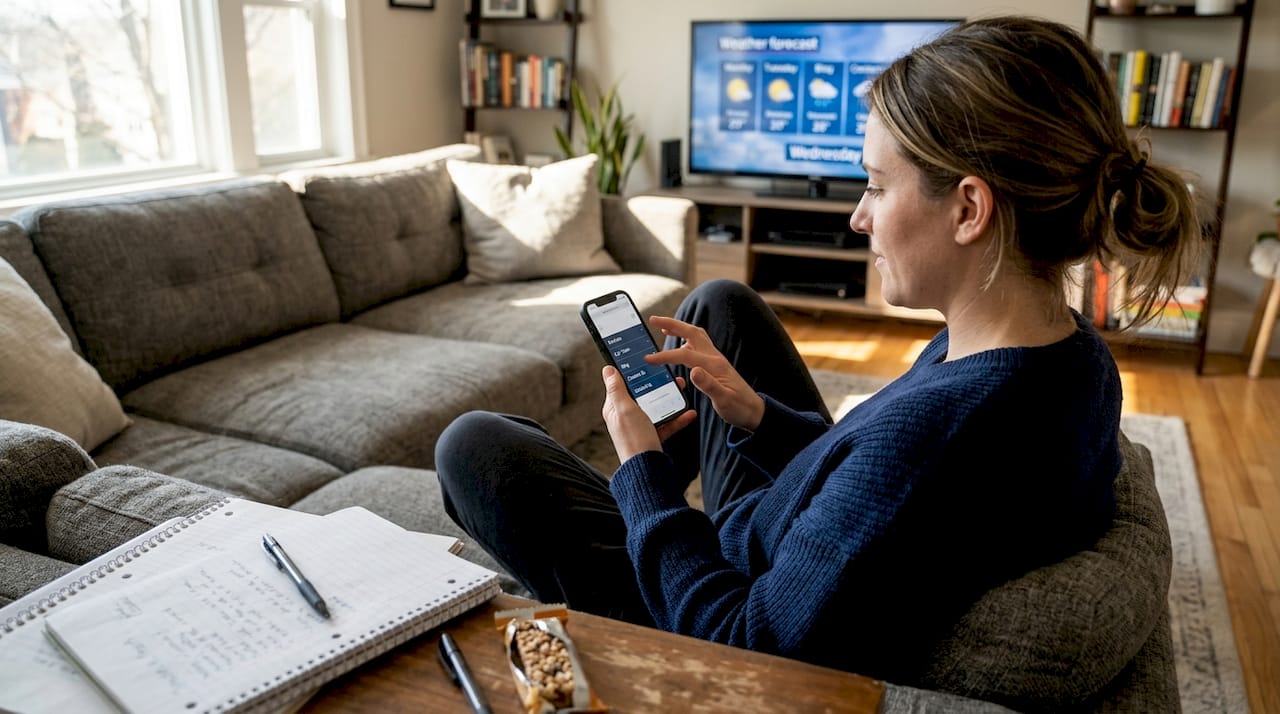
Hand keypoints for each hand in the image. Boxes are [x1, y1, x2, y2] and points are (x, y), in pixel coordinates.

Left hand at [601, 367, 695, 463]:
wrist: (647, 470)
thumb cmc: (634, 439)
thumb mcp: (624, 409)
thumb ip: (617, 389)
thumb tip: (608, 370)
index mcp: (614, 408)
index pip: (621, 384)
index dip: (631, 372)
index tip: (643, 361)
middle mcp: (625, 417)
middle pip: (641, 395)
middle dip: (656, 384)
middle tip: (670, 375)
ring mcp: (639, 427)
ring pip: (656, 408)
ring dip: (669, 399)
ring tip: (682, 389)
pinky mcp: (652, 437)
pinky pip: (666, 424)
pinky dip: (677, 418)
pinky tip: (689, 413)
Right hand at [646, 316, 764, 431]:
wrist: (754, 411)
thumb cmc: (740, 408)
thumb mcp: (724, 401)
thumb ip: (709, 385)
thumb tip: (693, 371)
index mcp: (714, 366)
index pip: (685, 355)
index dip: (665, 356)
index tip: (649, 358)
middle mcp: (715, 358)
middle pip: (692, 333)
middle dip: (672, 324)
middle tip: (654, 320)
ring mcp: (716, 359)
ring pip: (696, 336)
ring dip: (679, 329)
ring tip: (663, 328)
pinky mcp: (716, 365)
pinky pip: (698, 345)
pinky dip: (686, 340)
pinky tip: (680, 347)